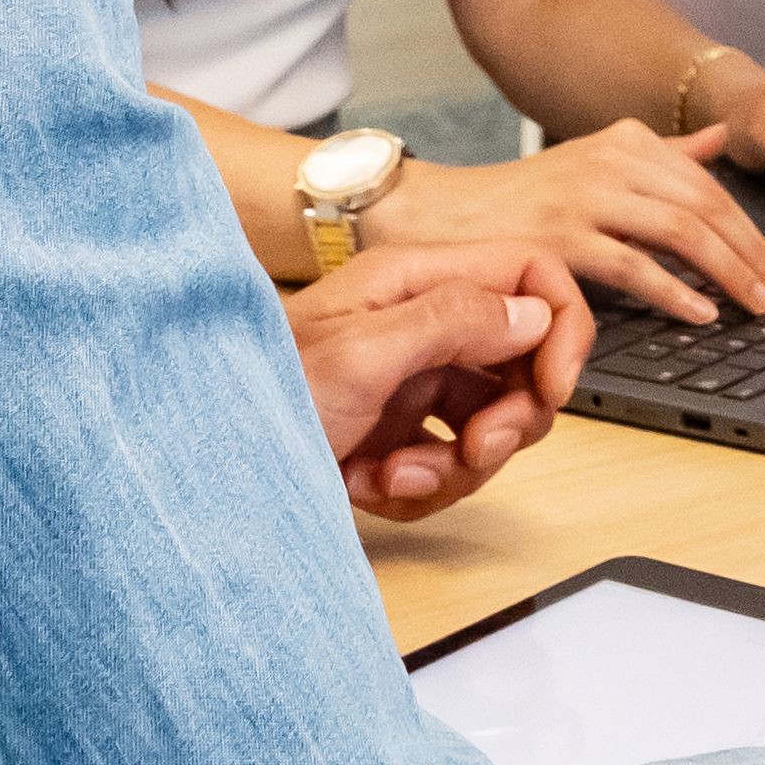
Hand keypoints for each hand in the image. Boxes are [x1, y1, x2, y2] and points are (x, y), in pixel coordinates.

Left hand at [286, 242, 588, 520]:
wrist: (204, 466)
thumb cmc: (262, 393)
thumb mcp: (363, 354)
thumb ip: (453, 322)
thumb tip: (532, 314)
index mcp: (417, 281)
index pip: (531, 275)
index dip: (559, 329)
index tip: (553, 388)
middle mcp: (421, 326)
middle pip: (523, 361)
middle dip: (510, 418)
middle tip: (473, 449)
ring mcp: (410, 383)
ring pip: (492, 424)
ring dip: (459, 466)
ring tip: (398, 476)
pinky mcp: (396, 437)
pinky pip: (450, 467)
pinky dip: (422, 488)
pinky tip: (372, 486)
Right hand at [366, 117, 764, 323]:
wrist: (443, 212)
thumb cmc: (521, 197)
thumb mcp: (596, 159)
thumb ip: (662, 155)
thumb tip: (718, 140)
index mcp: (627, 141)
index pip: (709, 184)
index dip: (751, 228)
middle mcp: (612, 161)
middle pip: (705, 206)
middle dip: (751, 253)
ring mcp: (587, 197)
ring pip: (681, 232)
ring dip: (729, 272)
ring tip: (755, 304)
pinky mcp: (562, 237)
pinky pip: (634, 266)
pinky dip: (676, 292)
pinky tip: (702, 313)